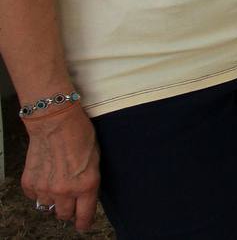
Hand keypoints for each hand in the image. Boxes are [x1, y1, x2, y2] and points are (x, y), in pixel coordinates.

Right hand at [22, 107, 99, 229]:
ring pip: (48, 207)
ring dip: (53, 200)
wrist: (56, 122)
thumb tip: (85, 196)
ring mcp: (45, 188)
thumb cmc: (80, 135)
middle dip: (69, 210)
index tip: (83, 225)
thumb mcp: (95, 160)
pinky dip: (39, 191)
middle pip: (64, 215)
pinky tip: (45, 177)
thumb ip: (89, 181)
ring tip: (57, 183)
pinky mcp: (29, 183)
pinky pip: (34, 197)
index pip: (84, 216)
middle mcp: (65, 191)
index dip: (84, 223)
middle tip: (70, 200)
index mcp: (86, 185)